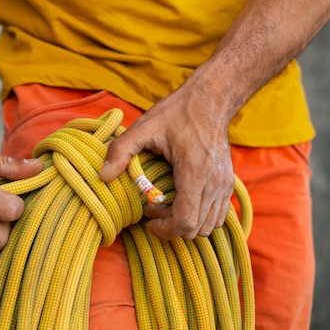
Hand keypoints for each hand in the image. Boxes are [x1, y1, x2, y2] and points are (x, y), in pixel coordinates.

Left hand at [99, 87, 234, 239]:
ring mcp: (224, 185)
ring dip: (184, 223)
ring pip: (208, 226)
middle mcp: (214, 183)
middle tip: (151, 208)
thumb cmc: (176, 113)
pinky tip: (181, 200)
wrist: (210, 100)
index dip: (164, 229)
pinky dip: (199, 217)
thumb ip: (120, 151)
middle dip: (170, 226)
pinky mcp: (228, 184)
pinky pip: (217, 215)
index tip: (147, 217)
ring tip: (165, 204)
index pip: (185, 222)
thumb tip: (102, 177)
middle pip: (196, 229)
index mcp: (194, 172)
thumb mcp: (143, 128)